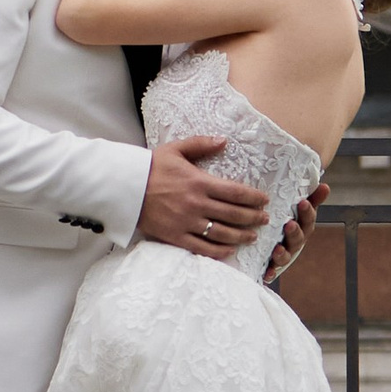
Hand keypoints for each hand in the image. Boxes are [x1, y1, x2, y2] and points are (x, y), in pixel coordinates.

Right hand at [137, 134, 271, 258]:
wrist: (125, 188)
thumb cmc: (151, 167)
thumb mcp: (176, 149)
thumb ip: (201, 144)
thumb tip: (224, 140)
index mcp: (199, 182)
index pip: (235, 192)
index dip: (254, 198)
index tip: (265, 200)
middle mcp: (196, 204)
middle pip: (234, 214)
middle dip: (253, 218)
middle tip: (265, 219)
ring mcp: (187, 222)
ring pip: (222, 233)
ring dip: (241, 236)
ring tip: (252, 236)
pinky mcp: (176, 236)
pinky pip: (202, 247)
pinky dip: (219, 251)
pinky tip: (230, 250)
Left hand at [265, 177, 328, 283]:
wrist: (266, 240)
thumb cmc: (284, 218)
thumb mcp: (295, 206)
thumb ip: (310, 196)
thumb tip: (325, 183)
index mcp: (301, 226)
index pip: (308, 219)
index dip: (307, 212)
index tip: (303, 202)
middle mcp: (294, 241)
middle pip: (298, 238)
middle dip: (295, 232)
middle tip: (289, 224)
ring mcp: (284, 254)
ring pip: (286, 255)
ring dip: (283, 253)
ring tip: (277, 249)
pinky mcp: (271, 265)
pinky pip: (271, 270)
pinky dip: (270, 273)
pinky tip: (267, 273)